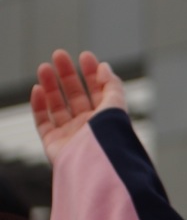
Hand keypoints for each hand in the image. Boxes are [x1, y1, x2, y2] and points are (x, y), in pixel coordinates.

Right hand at [30, 50, 126, 164]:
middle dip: (68, 75)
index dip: (92, 73)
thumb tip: (103, 66)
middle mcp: (89, 127)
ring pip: (57, 106)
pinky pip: (43, 122)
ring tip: (44, 66)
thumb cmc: (109, 137)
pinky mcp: (54, 144)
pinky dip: (39, 105)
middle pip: (76, 96)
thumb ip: (111, 84)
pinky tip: (37, 88)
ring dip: (50, 86)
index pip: (99, 91)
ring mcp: (71, 135)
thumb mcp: (116, 106)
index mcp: (108, 118)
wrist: (94, 165)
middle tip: (58, 54)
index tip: (84, 55)